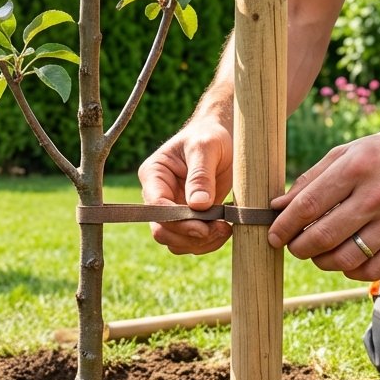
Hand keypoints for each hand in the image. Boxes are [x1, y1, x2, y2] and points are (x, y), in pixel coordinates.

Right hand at [138, 115, 234, 254]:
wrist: (224, 139)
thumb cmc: (211, 136)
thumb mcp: (206, 147)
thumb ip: (201, 175)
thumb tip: (198, 205)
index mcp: (154, 174)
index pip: (156, 206)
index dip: (178, 222)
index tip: (203, 227)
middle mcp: (157, 195)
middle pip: (162, 230)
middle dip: (190, 236)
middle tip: (220, 229)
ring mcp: (171, 210)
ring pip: (175, 242)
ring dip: (200, 243)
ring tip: (225, 229)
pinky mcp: (186, 219)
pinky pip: (190, 242)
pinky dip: (207, 243)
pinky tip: (224, 229)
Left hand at [268, 129, 379, 279]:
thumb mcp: (346, 153)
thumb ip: (310, 180)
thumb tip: (277, 208)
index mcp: (357, 168)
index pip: (308, 207)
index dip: (284, 226)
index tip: (273, 235)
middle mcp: (379, 195)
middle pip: (323, 237)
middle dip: (299, 247)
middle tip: (293, 246)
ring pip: (344, 259)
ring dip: (321, 261)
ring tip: (317, 252)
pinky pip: (370, 270)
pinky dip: (349, 270)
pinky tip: (344, 257)